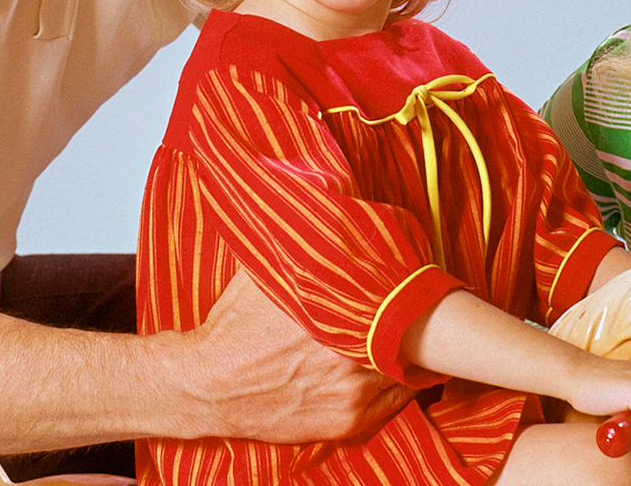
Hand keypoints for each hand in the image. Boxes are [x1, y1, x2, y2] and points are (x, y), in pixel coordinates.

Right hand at [185, 271, 410, 442]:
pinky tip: (397, 368)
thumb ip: (306, 250)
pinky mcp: (345, 421)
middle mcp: (350, 358)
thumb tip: (328, 208)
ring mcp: (351, 394)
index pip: (401, 302)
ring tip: (412, 338)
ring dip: (408, 355)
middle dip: (414, 324)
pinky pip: (395, 402)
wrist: (209, 384)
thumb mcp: (268, 274)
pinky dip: (400, 384)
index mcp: (337, 315)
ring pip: (405, 371)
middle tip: (421, 310)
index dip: (412, 293)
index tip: (419, 284)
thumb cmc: (237, 325)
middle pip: (408, 339)